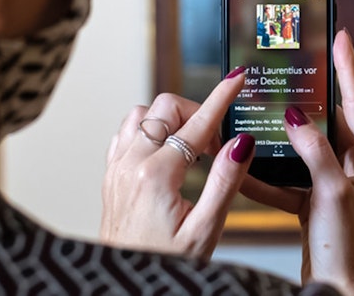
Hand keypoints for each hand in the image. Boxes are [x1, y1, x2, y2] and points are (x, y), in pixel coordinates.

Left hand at [100, 71, 253, 257]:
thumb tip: (242, 143)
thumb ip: (225, 182)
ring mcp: (116, 169)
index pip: (197, 124)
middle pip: (164, 107)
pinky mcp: (111, 177)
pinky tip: (166, 151)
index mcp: (156, 175)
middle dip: (196, 113)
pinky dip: (148, 131)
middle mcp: (130, 165)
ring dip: (169, 120)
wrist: (126, 286)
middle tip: (217, 143)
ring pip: (141, 115)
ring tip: (192, 147)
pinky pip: (126, 134)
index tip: (236, 79)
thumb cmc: (164, 263)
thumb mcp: (205, 230)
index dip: (222, 98)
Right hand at [242, 30, 353, 295]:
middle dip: (311, 95)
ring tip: (265, 107)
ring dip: (282, 136)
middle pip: (331, 119)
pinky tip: (246, 166)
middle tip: (300, 59)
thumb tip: (296, 116)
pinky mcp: (318, 198)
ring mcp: (338, 181)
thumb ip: (314, 151)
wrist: (339, 291)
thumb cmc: (348, 247)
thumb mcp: (331, 193)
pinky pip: (291, 176)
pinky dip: (269, 174)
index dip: (348, 67)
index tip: (340, 35)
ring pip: (306, 146)